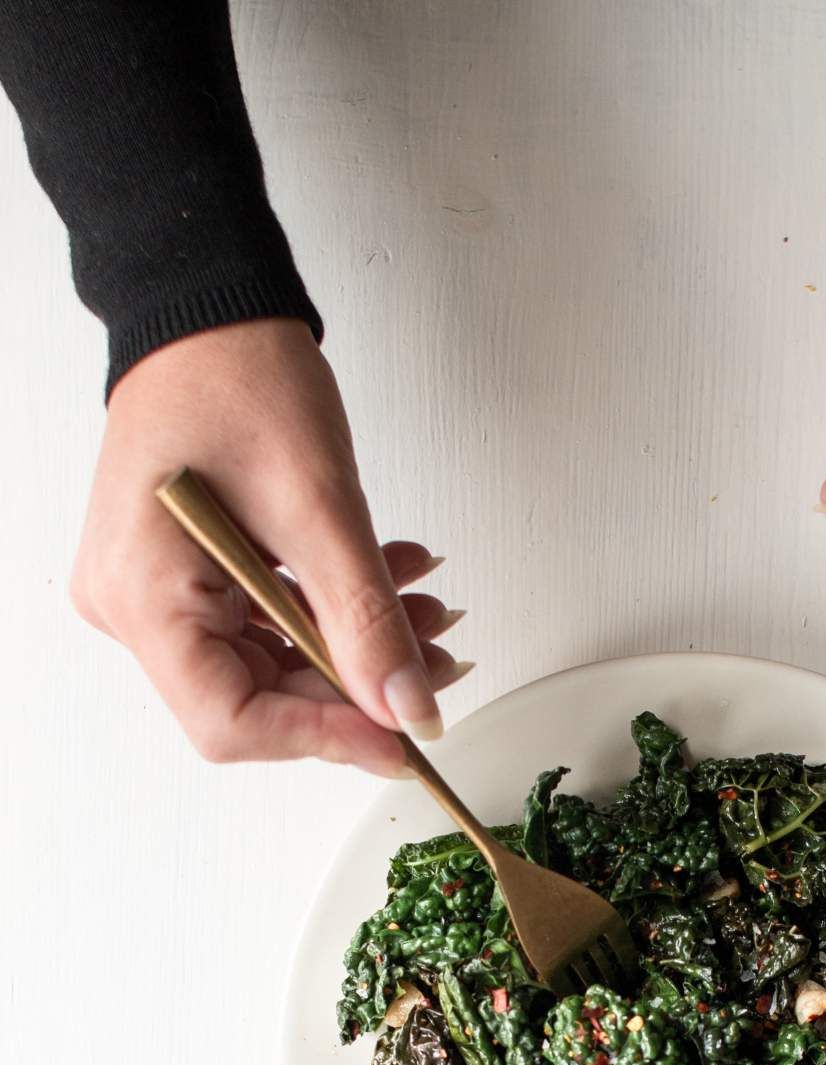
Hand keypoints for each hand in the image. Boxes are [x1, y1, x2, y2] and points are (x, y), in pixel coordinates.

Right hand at [71, 319, 468, 772]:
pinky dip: (329, 612)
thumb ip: (367, 621)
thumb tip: (409, 708)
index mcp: (142, 594)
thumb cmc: (234, 371)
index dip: (324, 736)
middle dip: (353, 688)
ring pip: (268, 663)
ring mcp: (153, 591)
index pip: (232, 720)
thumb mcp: (319, 506)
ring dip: (353, 648)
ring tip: (426, 617)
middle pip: (253, 698)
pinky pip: (262, 622)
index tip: (400, 736)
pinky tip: (391, 584)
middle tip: (431, 673)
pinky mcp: (183, 574)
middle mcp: (132, 604)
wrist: (210, 304)